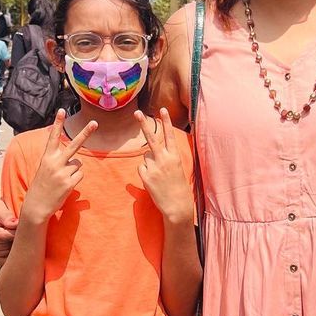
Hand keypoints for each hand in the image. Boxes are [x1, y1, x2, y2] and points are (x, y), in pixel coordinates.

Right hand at [25, 110, 97, 220]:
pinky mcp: (69, 183)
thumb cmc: (41, 186)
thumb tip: (78, 161)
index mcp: (47, 158)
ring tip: (61, 179)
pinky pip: (80, 175)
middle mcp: (55, 163)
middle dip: (85, 133)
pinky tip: (65, 185)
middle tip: (95, 122)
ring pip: (79, 164)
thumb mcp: (45, 169)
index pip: (53, 137)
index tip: (62, 110)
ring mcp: (62, 173)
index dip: (57, 123)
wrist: (36, 206)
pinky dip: (75, 179)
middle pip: (74, 145)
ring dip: (73, 170)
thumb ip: (58, 161)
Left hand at [136, 108, 192, 224]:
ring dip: (149, 164)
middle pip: (152, 138)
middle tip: (137, 113)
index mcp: (175, 157)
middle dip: (143, 125)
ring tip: (159, 176)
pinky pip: (141, 169)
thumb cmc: (178, 188)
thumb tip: (148, 153)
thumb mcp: (177, 169)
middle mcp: (164, 159)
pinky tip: (153, 182)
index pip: (169, 135)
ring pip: (145, 157)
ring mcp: (154, 167)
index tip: (162, 109)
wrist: (177, 206)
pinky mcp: (146, 176)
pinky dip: (145, 174)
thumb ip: (165, 158)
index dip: (166, 122)